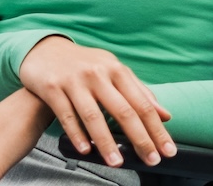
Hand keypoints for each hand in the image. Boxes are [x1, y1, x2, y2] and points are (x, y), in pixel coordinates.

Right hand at [17, 36, 174, 167]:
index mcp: (116, 70)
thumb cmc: (85, 64)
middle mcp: (97, 73)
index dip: (156, 129)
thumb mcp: (113, 71)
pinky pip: (66, 115)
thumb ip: (138, 91)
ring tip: (117, 163)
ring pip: (93, 116)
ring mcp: (74, 80)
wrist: (44, 49)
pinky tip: (85, 151)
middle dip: (139, 139)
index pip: (142, 103)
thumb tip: (166, 115)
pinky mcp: (52, 87)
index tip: (167, 150)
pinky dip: (76, 134)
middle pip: (122, 111)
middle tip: (150, 160)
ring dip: (106, 143)